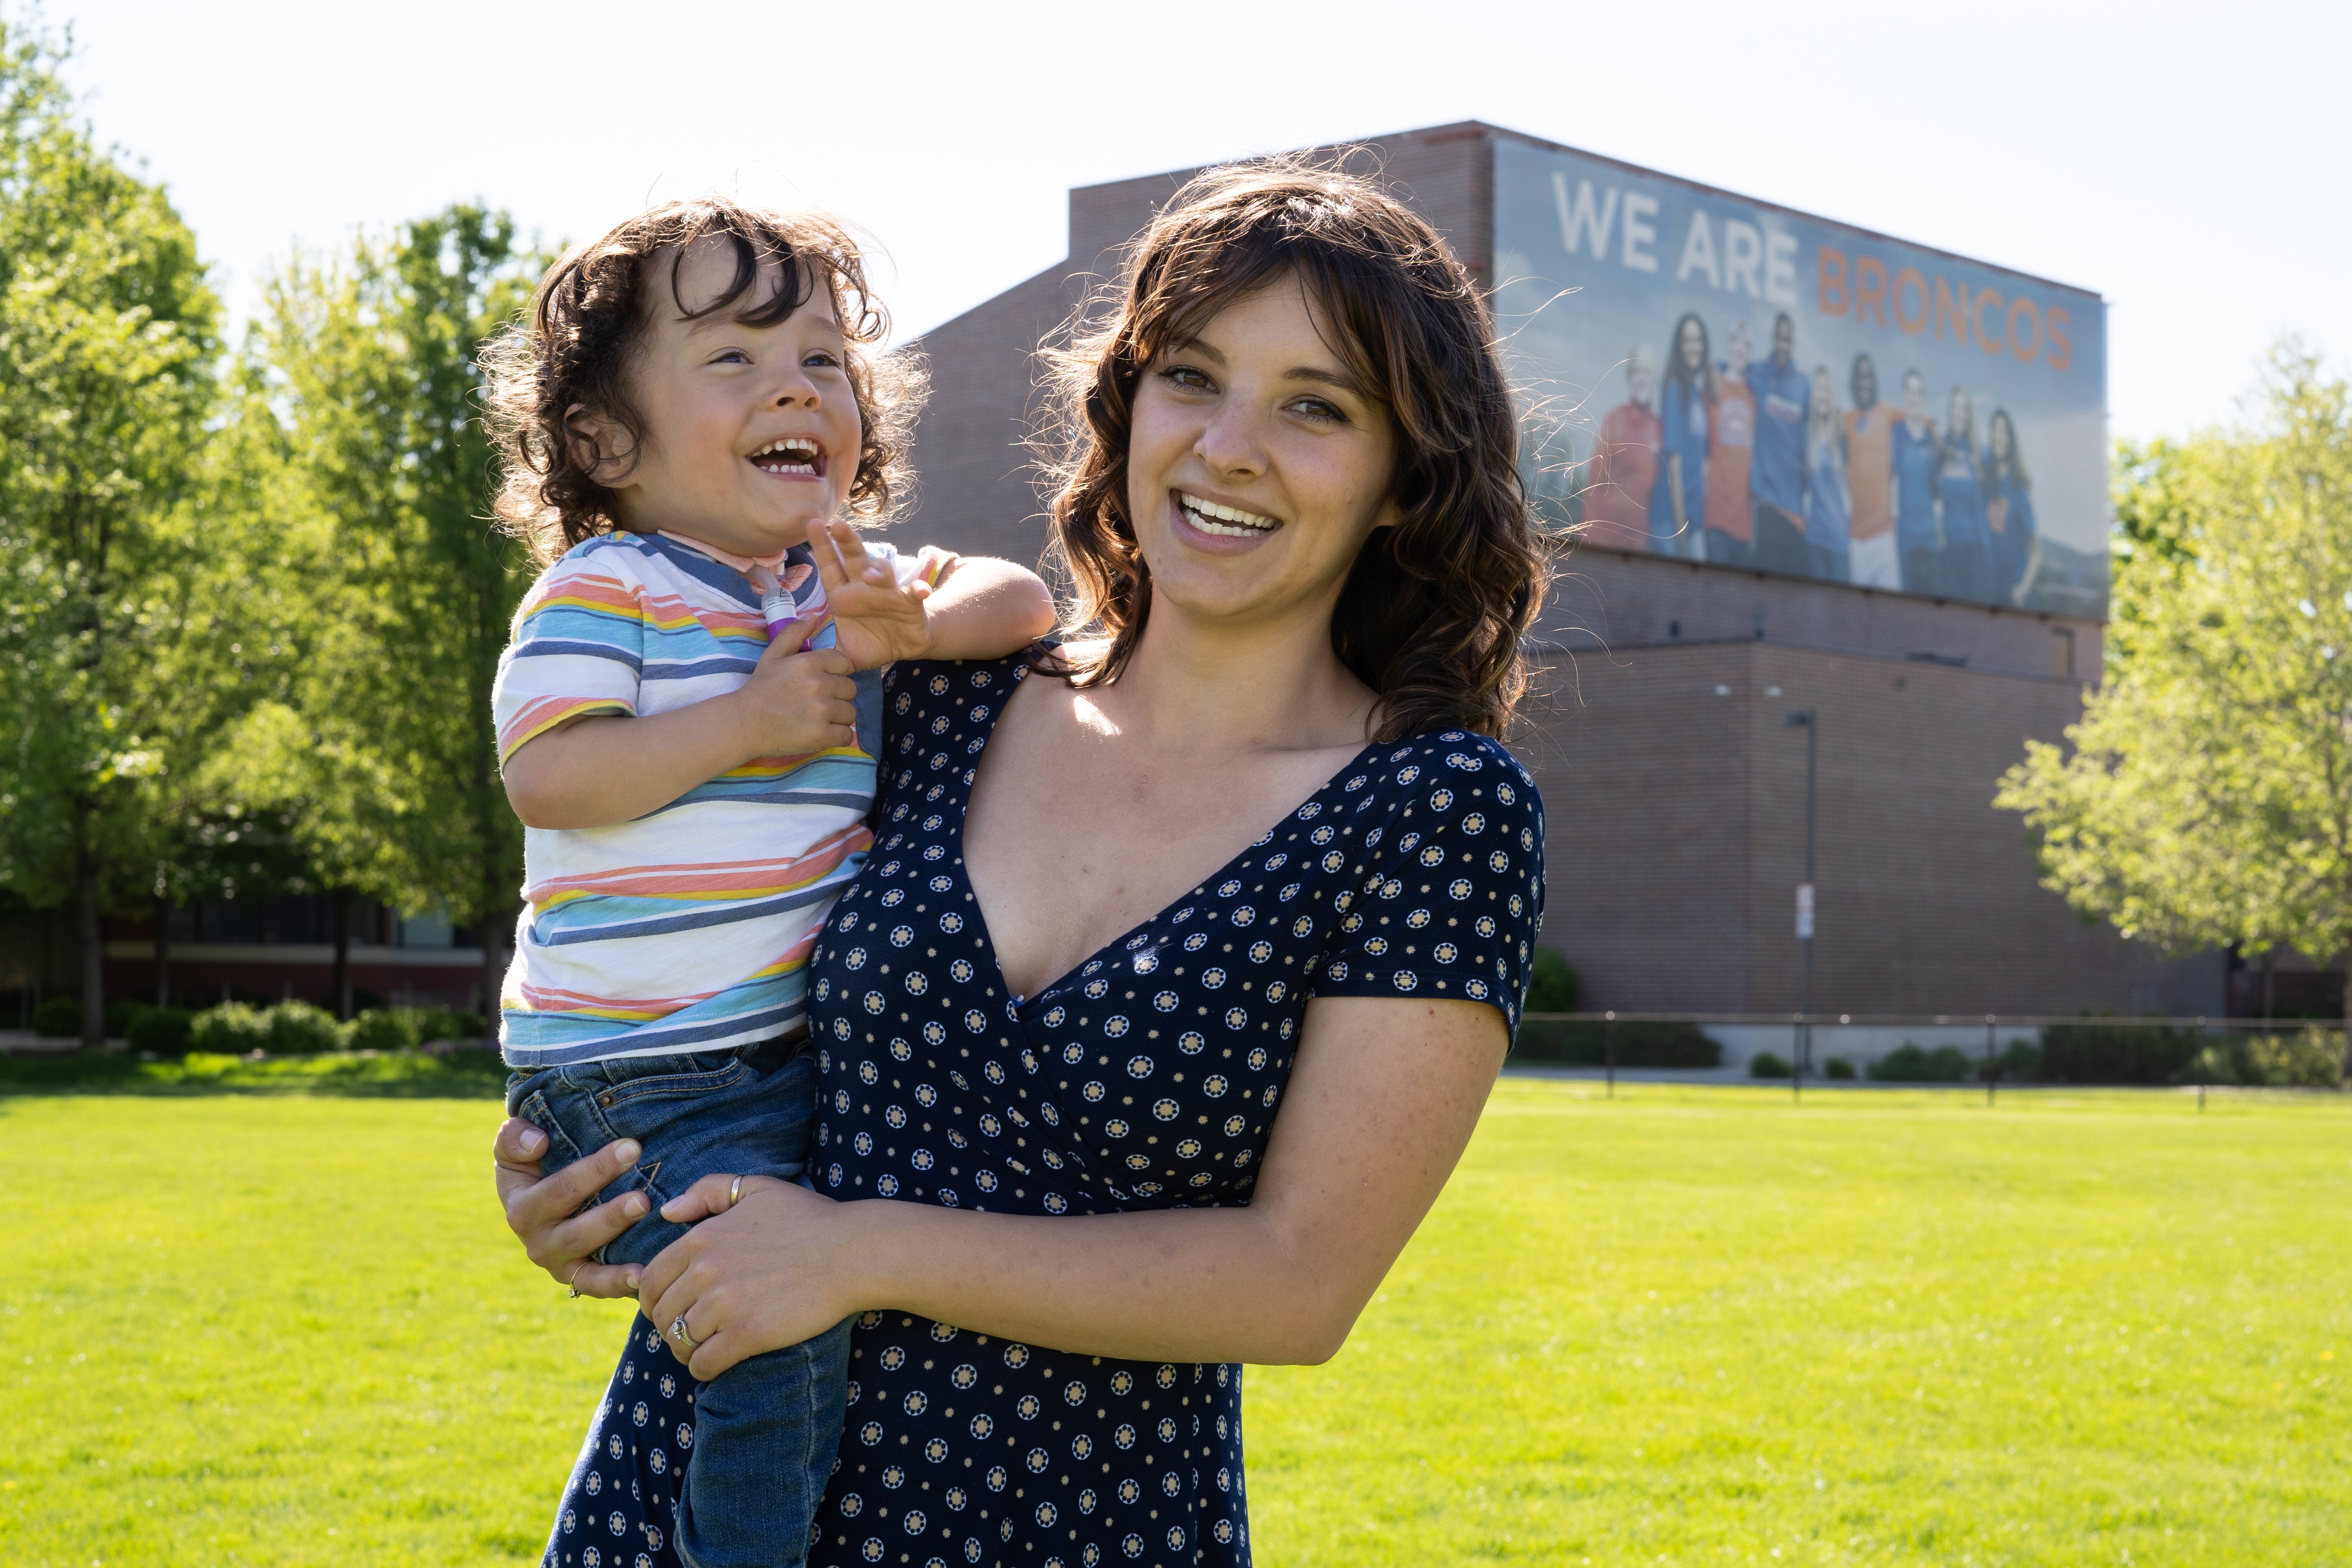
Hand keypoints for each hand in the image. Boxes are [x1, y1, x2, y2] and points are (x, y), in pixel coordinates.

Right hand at [492, 1116, 651, 1299]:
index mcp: (522, 1207)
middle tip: (644, 1198)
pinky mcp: (578, 1278)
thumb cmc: (533, 1160)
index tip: (632, 1147)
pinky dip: (617, 1285)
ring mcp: (558, 1263)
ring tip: (647, 1231)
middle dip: (612, 1214)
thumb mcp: (514, 1141)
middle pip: (576, 1231)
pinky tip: (644, 1277)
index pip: (560, 1190)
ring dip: (618, 1247)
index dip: (595, 1170)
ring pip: (587, 1262)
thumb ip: (515, 1137)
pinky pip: (596, 1286)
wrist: (540, 1192)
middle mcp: (537, 1241)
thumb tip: (537, 1143)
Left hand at [638, 1172, 863, 1378]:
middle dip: (667, 1326)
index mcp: (702, 1239)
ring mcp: (726, 1305)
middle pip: (661, 1314)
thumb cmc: (809, 1218)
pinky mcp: (748, 1334)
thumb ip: (708, 1191)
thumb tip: (667, 1212)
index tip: (669, 1307)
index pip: (650, 1279)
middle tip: (684, 1331)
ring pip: (679, 1340)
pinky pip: (704, 1362)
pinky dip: (702, 1367)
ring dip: (685, 1349)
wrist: (854, 1252)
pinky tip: (715, 1363)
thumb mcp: (758, 1188)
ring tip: (700, 1348)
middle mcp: (706, 1271)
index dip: (654, 1299)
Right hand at [729, 611, 857, 757]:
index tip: (821, 682)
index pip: (844, 664)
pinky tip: (820, 732)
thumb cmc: (760, 688)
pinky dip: (837, 736)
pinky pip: (847, 735)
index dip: (835, 673)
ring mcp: (821, 712)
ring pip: (850, 713)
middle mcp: (818, 685)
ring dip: (837, 717)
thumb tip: (813, 616)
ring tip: (816, 718)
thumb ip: (793, 633)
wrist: (744, 723)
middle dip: (837, 696)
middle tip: (816, 702)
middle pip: (850, 689)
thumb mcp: (773, 655)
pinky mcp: (821, 736)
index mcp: (809, 663)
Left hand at [810, 518, 931, 670]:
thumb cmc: (870, 642)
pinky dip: (918, 590)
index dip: (822, 547)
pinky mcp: (910, 603)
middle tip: (838, 526)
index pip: (830, 568)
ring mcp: (888, 593)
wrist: (903, 646)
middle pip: (854, 560)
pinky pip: (914, 594)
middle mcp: (864, 588)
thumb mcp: (843, 653)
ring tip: (873, 572)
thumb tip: (803, 668)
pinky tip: (921, 591)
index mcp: (843, 595)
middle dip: (847, 542)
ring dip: (879, 570)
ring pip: (883, 573)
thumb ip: (825, 658)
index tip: (812, 524)